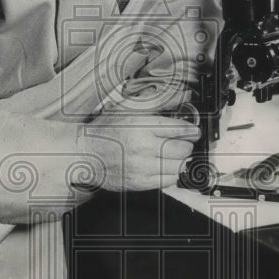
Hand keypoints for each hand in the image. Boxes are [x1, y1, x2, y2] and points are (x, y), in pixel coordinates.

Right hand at [76, 114, 200, 191]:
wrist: (85, 153)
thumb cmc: (104, 131)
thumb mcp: (127, 108)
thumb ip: (154, 102)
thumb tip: (180, 95)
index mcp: (141, 126)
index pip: (178, 129)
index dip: (190, 130)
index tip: (193, 131)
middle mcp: (143, 147)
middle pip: (182, 148)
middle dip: (186, 144)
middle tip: (182, 142)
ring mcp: (142, 167)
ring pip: (178, 166)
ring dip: (180, 160)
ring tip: (173, 154)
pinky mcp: (140, 182)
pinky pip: (168, 181)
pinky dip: (171, 173)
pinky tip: (164, 166)